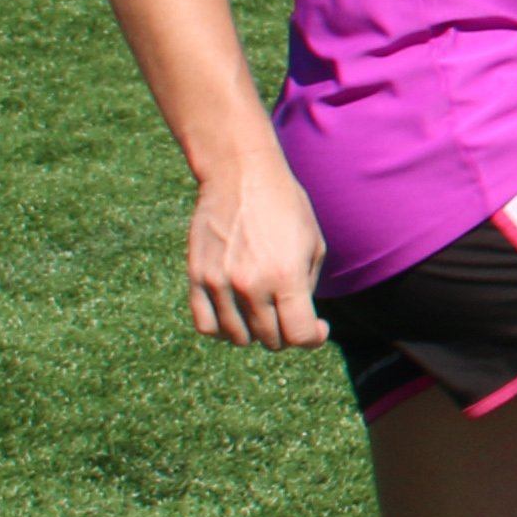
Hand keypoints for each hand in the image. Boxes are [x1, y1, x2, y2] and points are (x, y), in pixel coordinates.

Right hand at [188, 162, 328, 349]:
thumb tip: (299, 322)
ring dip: (255, 333)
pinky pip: (206, 326)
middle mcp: (250, 285)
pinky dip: (223, 330)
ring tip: (265, 313)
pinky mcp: (197, 278)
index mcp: (286, 277)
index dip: (314, 337)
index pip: (300, 335)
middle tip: (291, 314)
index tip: (318, 327)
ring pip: (238, 338)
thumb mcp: (313, 245)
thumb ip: (307, 288)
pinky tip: (236, 316)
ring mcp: (219, 284)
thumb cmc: (285, 208)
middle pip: (271, 340)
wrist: (241, 176)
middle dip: (287, 333)